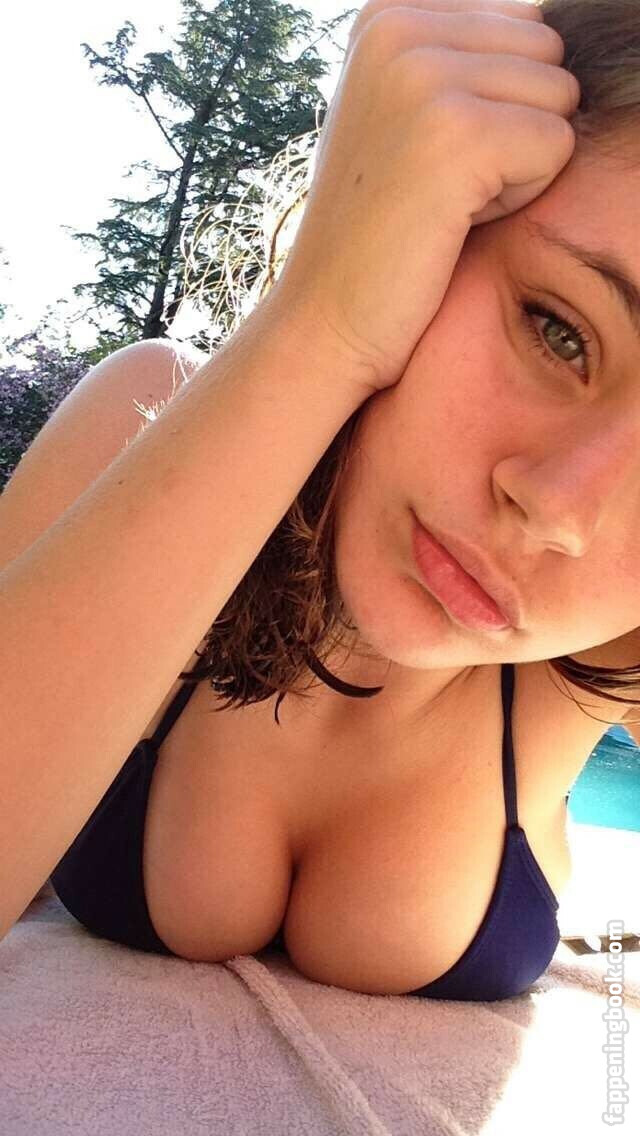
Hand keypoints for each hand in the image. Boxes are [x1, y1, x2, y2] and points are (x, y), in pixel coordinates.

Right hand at [270, 0, 579, 398]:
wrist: (327, 315)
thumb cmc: (375, 229)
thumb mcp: (402, 113)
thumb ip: (460, 57)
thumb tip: (542, 22)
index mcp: (387, 14)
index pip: (522, 24)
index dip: (495, 104)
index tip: (425, 155)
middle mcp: (400, 27)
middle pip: (546, 55)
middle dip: (514, 127)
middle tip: (438, 184)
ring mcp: (425, 77)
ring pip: (559, 99)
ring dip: (517, 163)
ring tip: (443, 200)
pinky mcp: (458, 134)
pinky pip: (558, 146)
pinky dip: (520, 197)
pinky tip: (453, 220)